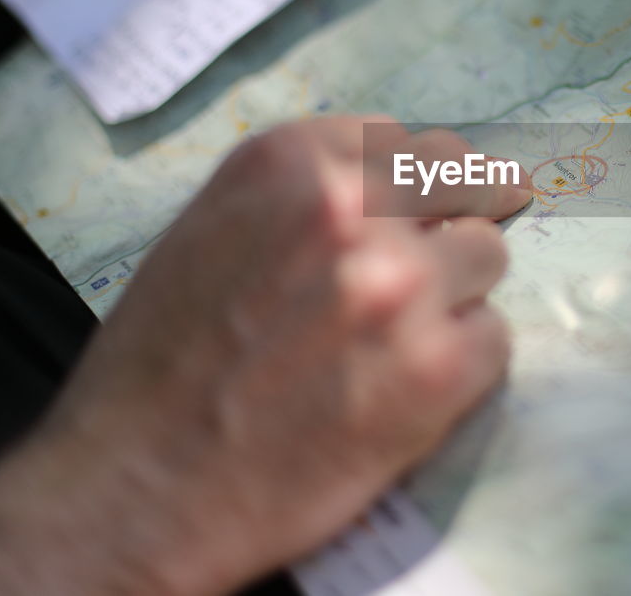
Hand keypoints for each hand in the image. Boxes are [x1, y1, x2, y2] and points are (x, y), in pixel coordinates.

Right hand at [0, 117, 529, 595]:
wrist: (136, 488)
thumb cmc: (162, 366)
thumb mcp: (213, 230)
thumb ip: (305, 196)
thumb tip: (399, 179)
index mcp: (291, 162)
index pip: (404, 141)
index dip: (419, 178)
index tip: (431, 200)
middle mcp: (353, 209)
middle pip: (464, 184)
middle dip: (458, 218)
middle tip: (451, 249)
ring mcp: (403, 285)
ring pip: (487, 258)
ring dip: (457, 294)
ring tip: (400, 341)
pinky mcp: (440, 367)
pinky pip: (494, 338)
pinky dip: (463, 364)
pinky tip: (408, 390)